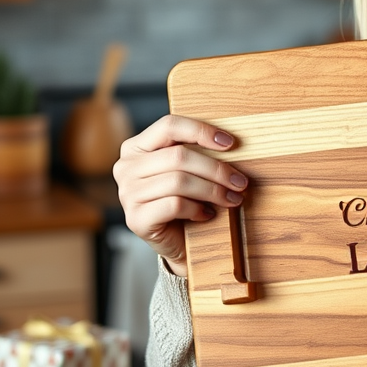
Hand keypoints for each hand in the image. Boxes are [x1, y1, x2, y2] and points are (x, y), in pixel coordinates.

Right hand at [112, 114, 247, 276]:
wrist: (175, 241)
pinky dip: (198, 208)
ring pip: (178, 181)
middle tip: (240, 182)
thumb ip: (198, 152)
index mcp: (136, 147)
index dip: (201, 131)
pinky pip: (174, 205)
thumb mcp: (189, 170)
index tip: (230, 143)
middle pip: (178, 156)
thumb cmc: (186, 199)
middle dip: (216, 169)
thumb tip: (231, 142)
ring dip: (213, 190)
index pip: (169, 126)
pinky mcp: (136, 219)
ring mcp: (128, 194)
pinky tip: (208, 213)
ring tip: (232, 198)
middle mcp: (126, 167)